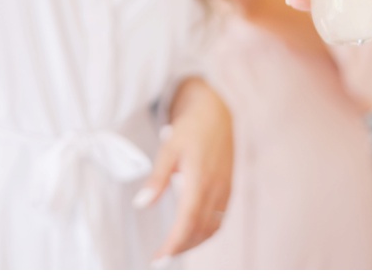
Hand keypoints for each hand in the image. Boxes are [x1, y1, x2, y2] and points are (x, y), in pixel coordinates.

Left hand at [137, 77, 233, 262]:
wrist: (220, 112)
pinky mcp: (229, 187)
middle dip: (182, 248)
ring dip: (195, 242)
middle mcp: (217, 187)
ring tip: (174, 249)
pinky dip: (206, 231)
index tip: (159, 256)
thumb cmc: (192, 128)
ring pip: (214, 227)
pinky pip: (220, 218)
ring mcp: (226, 189)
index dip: (175, 243)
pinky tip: (193, 232)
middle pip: (202, 229)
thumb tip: (142, 203)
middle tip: (160, 258)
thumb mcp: (168, 148)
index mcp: (201, 179)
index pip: (189, 221)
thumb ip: (157, 178)